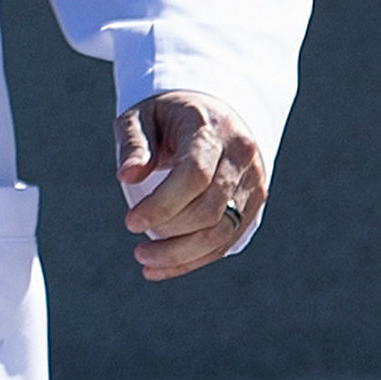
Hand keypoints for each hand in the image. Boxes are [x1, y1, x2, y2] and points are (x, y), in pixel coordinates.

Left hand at [114, 92, 266, 281]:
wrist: (212, 112)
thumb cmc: (168, 115)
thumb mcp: (140, 116)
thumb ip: (133, 144)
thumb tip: (126, 176)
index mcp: (212, 131)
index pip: (194, 175)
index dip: (162, 205)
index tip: (130, 222)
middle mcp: (242, 157)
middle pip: (210, 208)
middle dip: (169, 232)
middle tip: (134, 237)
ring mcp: (253, 182)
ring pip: (223, 231)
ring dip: (182, 253)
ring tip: (144, 259)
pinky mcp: (253, 202)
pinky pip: (229, 239)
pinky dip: (196, 258)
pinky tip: (162, 267)